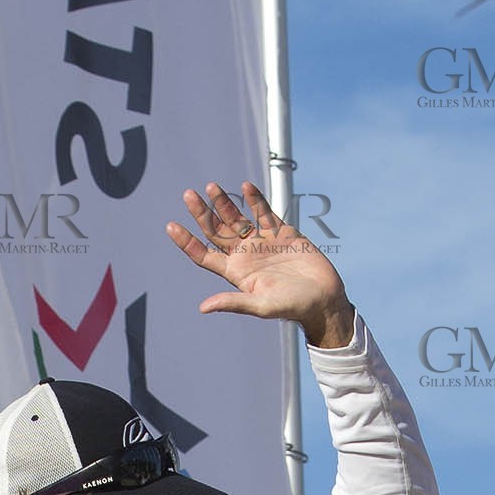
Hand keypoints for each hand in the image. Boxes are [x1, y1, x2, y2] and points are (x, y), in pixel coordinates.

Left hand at [165, 181, 353, 347]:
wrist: (324, 298)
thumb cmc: (292, 307)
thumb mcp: (261, 305)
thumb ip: (234, 302)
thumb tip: (203, 307)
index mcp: (235, 272)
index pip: (203, 254)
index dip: (187, 241)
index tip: (171, 226)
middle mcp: (244, 255)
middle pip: (216, 231)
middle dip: (201, 213)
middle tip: (187, 195)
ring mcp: (261, 241)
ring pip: (237, 218)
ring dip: (223, 203)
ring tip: (210, 187)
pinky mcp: (281, 232)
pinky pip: (264, 212)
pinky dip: (255, 199)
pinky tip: (245, 187)